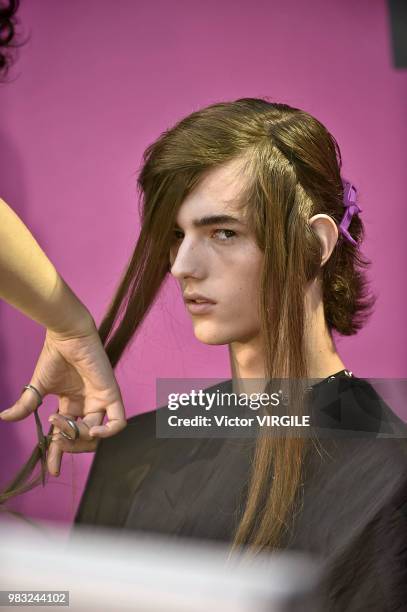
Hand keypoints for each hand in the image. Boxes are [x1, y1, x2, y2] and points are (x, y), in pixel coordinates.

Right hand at [0, 318, 125, 474]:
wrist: (66, 336)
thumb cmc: (54, 356)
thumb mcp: (38, 387)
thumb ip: (26, 405)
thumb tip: (4, 419)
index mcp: (71, 405)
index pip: (66, 436)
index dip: (58, 454)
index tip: (51, 469)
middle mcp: (87, 405)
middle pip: (82, 439)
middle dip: (68, 444)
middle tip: (55, 434)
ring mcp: (100, 401)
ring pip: (97, 435)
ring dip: (79, 436)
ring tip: (64, 424)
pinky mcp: (111, 394)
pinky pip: (118, 422)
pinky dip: (107, 432)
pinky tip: (91, 429)